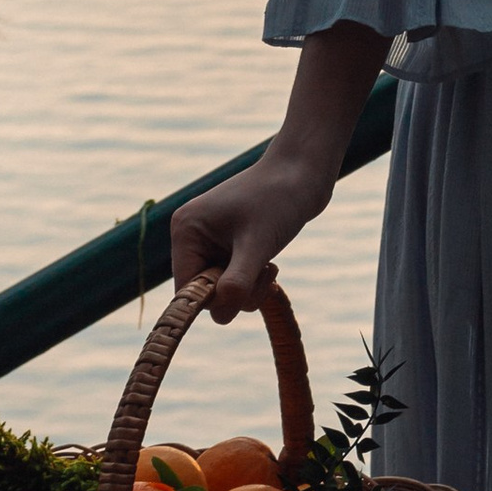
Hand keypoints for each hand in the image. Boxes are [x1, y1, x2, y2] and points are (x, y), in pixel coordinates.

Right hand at [170, 145, 339, 323]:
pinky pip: (234, 281)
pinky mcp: (230, 246)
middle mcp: (192, 236)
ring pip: (221, 291)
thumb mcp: (257, 245)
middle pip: (204, 294)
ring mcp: (211, 241)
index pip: (186, 290)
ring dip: (249, 289)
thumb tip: (220, 318)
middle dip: (237, 292)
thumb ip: (237, 283)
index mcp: (186, 230)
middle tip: (265, 274)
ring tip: (270, 268)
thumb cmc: (280, 200)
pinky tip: (270, 267)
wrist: (305, 172)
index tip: (244, 292)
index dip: (214, 299)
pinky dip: (253, 282)